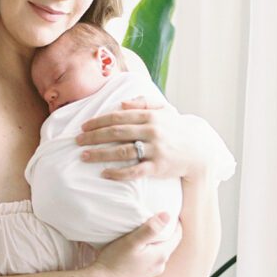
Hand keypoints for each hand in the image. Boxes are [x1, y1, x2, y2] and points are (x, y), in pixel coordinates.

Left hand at [75, 96, 211, 182]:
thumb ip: (144, 103)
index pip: (118, 117)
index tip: (83, 127)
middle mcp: (152, 131)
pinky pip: (134, 171)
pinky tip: (104, 173)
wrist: (199, 152)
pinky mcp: (158, 167)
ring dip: (100, 154)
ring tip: (84, 156)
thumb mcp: (165, 110)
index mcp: (151, 116)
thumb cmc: (177, 130)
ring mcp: (155, 149)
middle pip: (116, 133)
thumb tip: (121, 103)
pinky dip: (117, 172)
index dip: (98, 121)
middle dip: (93, 137)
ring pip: (121, 151)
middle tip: (77, 141)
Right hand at [91, 213, 181, 276]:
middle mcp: (160, 265)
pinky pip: (152, 258)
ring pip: (160, 251)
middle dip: (166, 231)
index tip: (172, 212)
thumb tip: (168, 215)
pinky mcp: (143, 275)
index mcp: (161, 255)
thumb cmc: (115, 261)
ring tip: (148, 230)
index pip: (177, 236)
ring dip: (157, 241)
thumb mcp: (131, 241)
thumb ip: (150, 229)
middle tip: (159, 217)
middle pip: (169, 244)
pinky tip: (140, 247)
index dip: (176, 223)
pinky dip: (150, 250)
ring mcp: (152, 271)